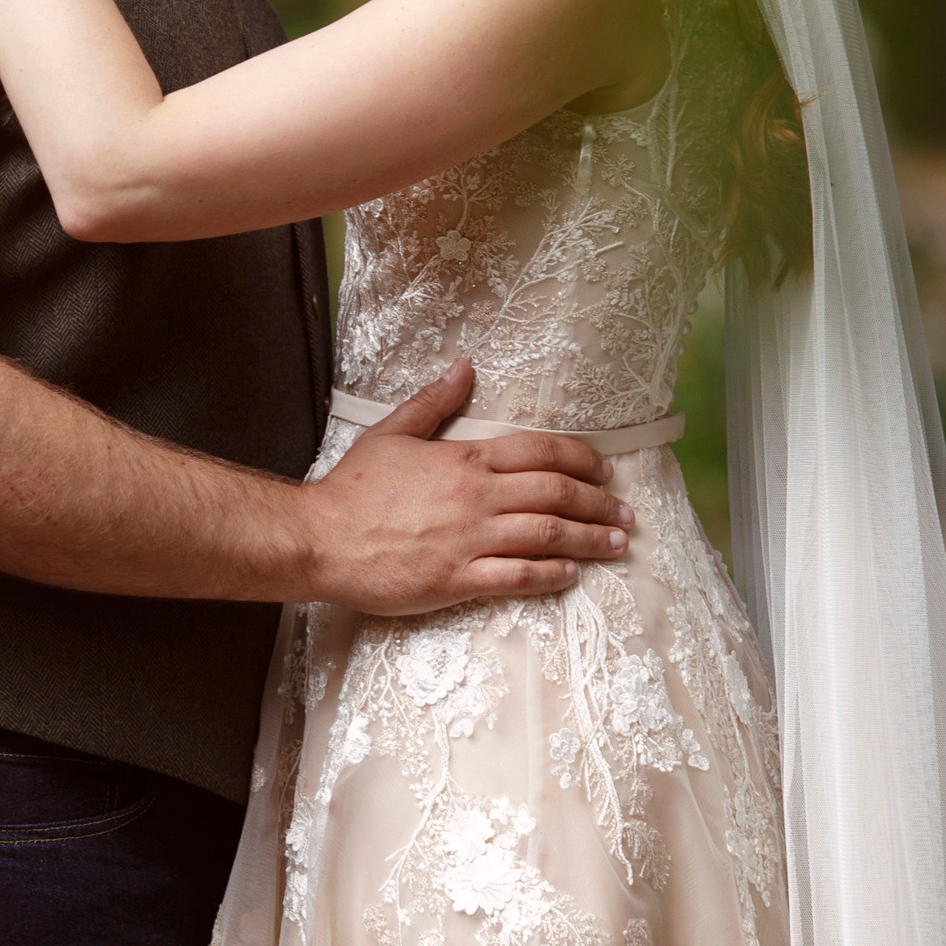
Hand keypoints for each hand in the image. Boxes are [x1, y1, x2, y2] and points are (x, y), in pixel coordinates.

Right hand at [301, 363, 634, 613]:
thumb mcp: (392, 432)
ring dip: (589, 538)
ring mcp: (469, 539)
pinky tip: (571, 574)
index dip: (581, 458)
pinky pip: (517, 577)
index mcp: (465, 459)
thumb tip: (465, 366)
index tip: (605, 471)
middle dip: (599, 502)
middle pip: (555, 492)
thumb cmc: (353, 488)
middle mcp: (476, 497)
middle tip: (625, 513)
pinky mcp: (457, 579)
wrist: (320, 538)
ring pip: (546, 534)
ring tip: (617, 545)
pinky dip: (550, 575)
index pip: (540, 451)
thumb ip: (434, 401)